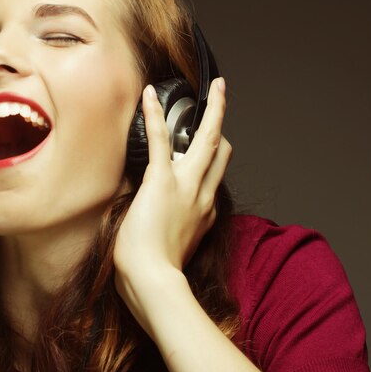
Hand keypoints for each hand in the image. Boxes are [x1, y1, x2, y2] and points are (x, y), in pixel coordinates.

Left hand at [114, 78, 231, 324]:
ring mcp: (186, 186)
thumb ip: (176, 232)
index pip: (214, 178)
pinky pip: (161, 140)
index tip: (211, 150)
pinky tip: (148, 95)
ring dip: (213, 111)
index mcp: (204, 213)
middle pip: (222, 153)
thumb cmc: (157, 274)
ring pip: (208, 140)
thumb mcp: (176, 249)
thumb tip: (165, 225)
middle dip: (222, 125)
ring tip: (213, 89)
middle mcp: (203, 196)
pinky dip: (155, 115)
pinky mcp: (162, 181)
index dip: (212, 162)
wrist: (153, 282)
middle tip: (220, 101)